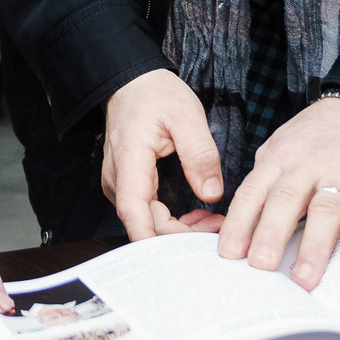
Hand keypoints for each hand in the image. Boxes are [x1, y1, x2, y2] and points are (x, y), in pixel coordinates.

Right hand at [101, 69, 223, 241]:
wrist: (131, 83)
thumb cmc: (153, 94)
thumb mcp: (185, 114)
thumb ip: (200, 153)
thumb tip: (211, 193)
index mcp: (129, 161)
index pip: (134, 212)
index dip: (154, 240)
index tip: (182, 256)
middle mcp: (119, 179)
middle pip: (145, 224)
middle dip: (182, 235)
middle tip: (219, 229)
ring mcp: (122, 185)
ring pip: (148, 223)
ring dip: (180, 230)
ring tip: (214, 222)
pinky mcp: (130, 187)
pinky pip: (149, 214)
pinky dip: (174, 221)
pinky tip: (198, 216)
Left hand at [216, 97, 339, 289]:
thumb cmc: (316, 138)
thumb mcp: (281, 150)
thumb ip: (264, 183)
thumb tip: (238, 229)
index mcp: (279, 159)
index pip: (254, 192)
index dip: (239, 223)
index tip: (229, 254)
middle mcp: (308, 164)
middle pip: (286, 200)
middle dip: (271, 234)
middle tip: (260, 267)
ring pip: (326, 207)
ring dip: (314, 245)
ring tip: (303, 278)